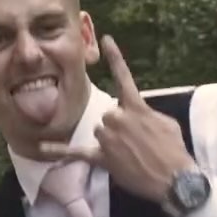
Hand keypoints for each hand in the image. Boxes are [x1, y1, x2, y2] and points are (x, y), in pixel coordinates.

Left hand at [40, 35, 192, 201]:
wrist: (174, 179)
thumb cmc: (174, 150)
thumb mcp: (165, 122)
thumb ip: (145, 113)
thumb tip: (136, 115)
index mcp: (136, 107)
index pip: (123, 77)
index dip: (115, 57)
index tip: (106, 38)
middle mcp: (118, 118)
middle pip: (108, 115)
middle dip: (118, 126)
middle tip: (136, 142)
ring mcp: (108, 138)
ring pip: (99, 131)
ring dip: (110, 141)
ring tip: (129, 154)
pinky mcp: (102, 158)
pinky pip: (76, 152)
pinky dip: (60, 150)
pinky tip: (42, 147)